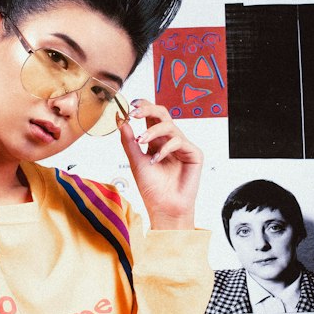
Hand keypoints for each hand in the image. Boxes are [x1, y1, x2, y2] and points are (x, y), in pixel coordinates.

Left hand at [119, 100, 201, 228]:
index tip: (130, 105)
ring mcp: (183, 146)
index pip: (151, 117)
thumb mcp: (135, 161)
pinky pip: (179, 141)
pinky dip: (165, 148)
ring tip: (141, 142)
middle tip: (134, 113)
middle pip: (163, 114)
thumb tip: (119, 119)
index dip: (143, 107)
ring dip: (152, 131)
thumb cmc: (151, 188)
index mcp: (156, 141)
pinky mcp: (194, 154)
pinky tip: (156, 160)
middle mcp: (169, 140)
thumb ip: (128, 140)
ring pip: (169, 126)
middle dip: (148, 110)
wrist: (164, 208)